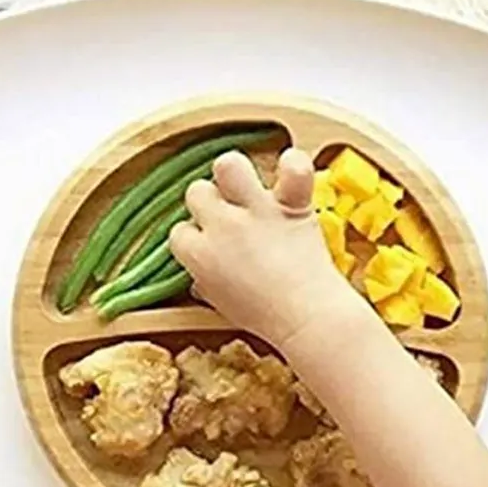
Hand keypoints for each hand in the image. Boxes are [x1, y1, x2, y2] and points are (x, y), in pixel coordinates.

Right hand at [169, 148, 357, 347]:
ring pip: (228, 165)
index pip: (179, 233)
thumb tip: (200, 278)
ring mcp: (257, 211)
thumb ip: (206, 283)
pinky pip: (292, 168)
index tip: (209, 247)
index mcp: (198, 255)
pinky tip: (290, 170)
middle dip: (208, 201)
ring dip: (235, 173)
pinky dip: (293, 166)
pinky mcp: (291, 205)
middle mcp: (222, 226)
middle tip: (227, 215)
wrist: (307, 320)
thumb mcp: (221, 305)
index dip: (194, 238)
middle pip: (197, 192)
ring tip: (246, 188)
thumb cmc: (265, 319)